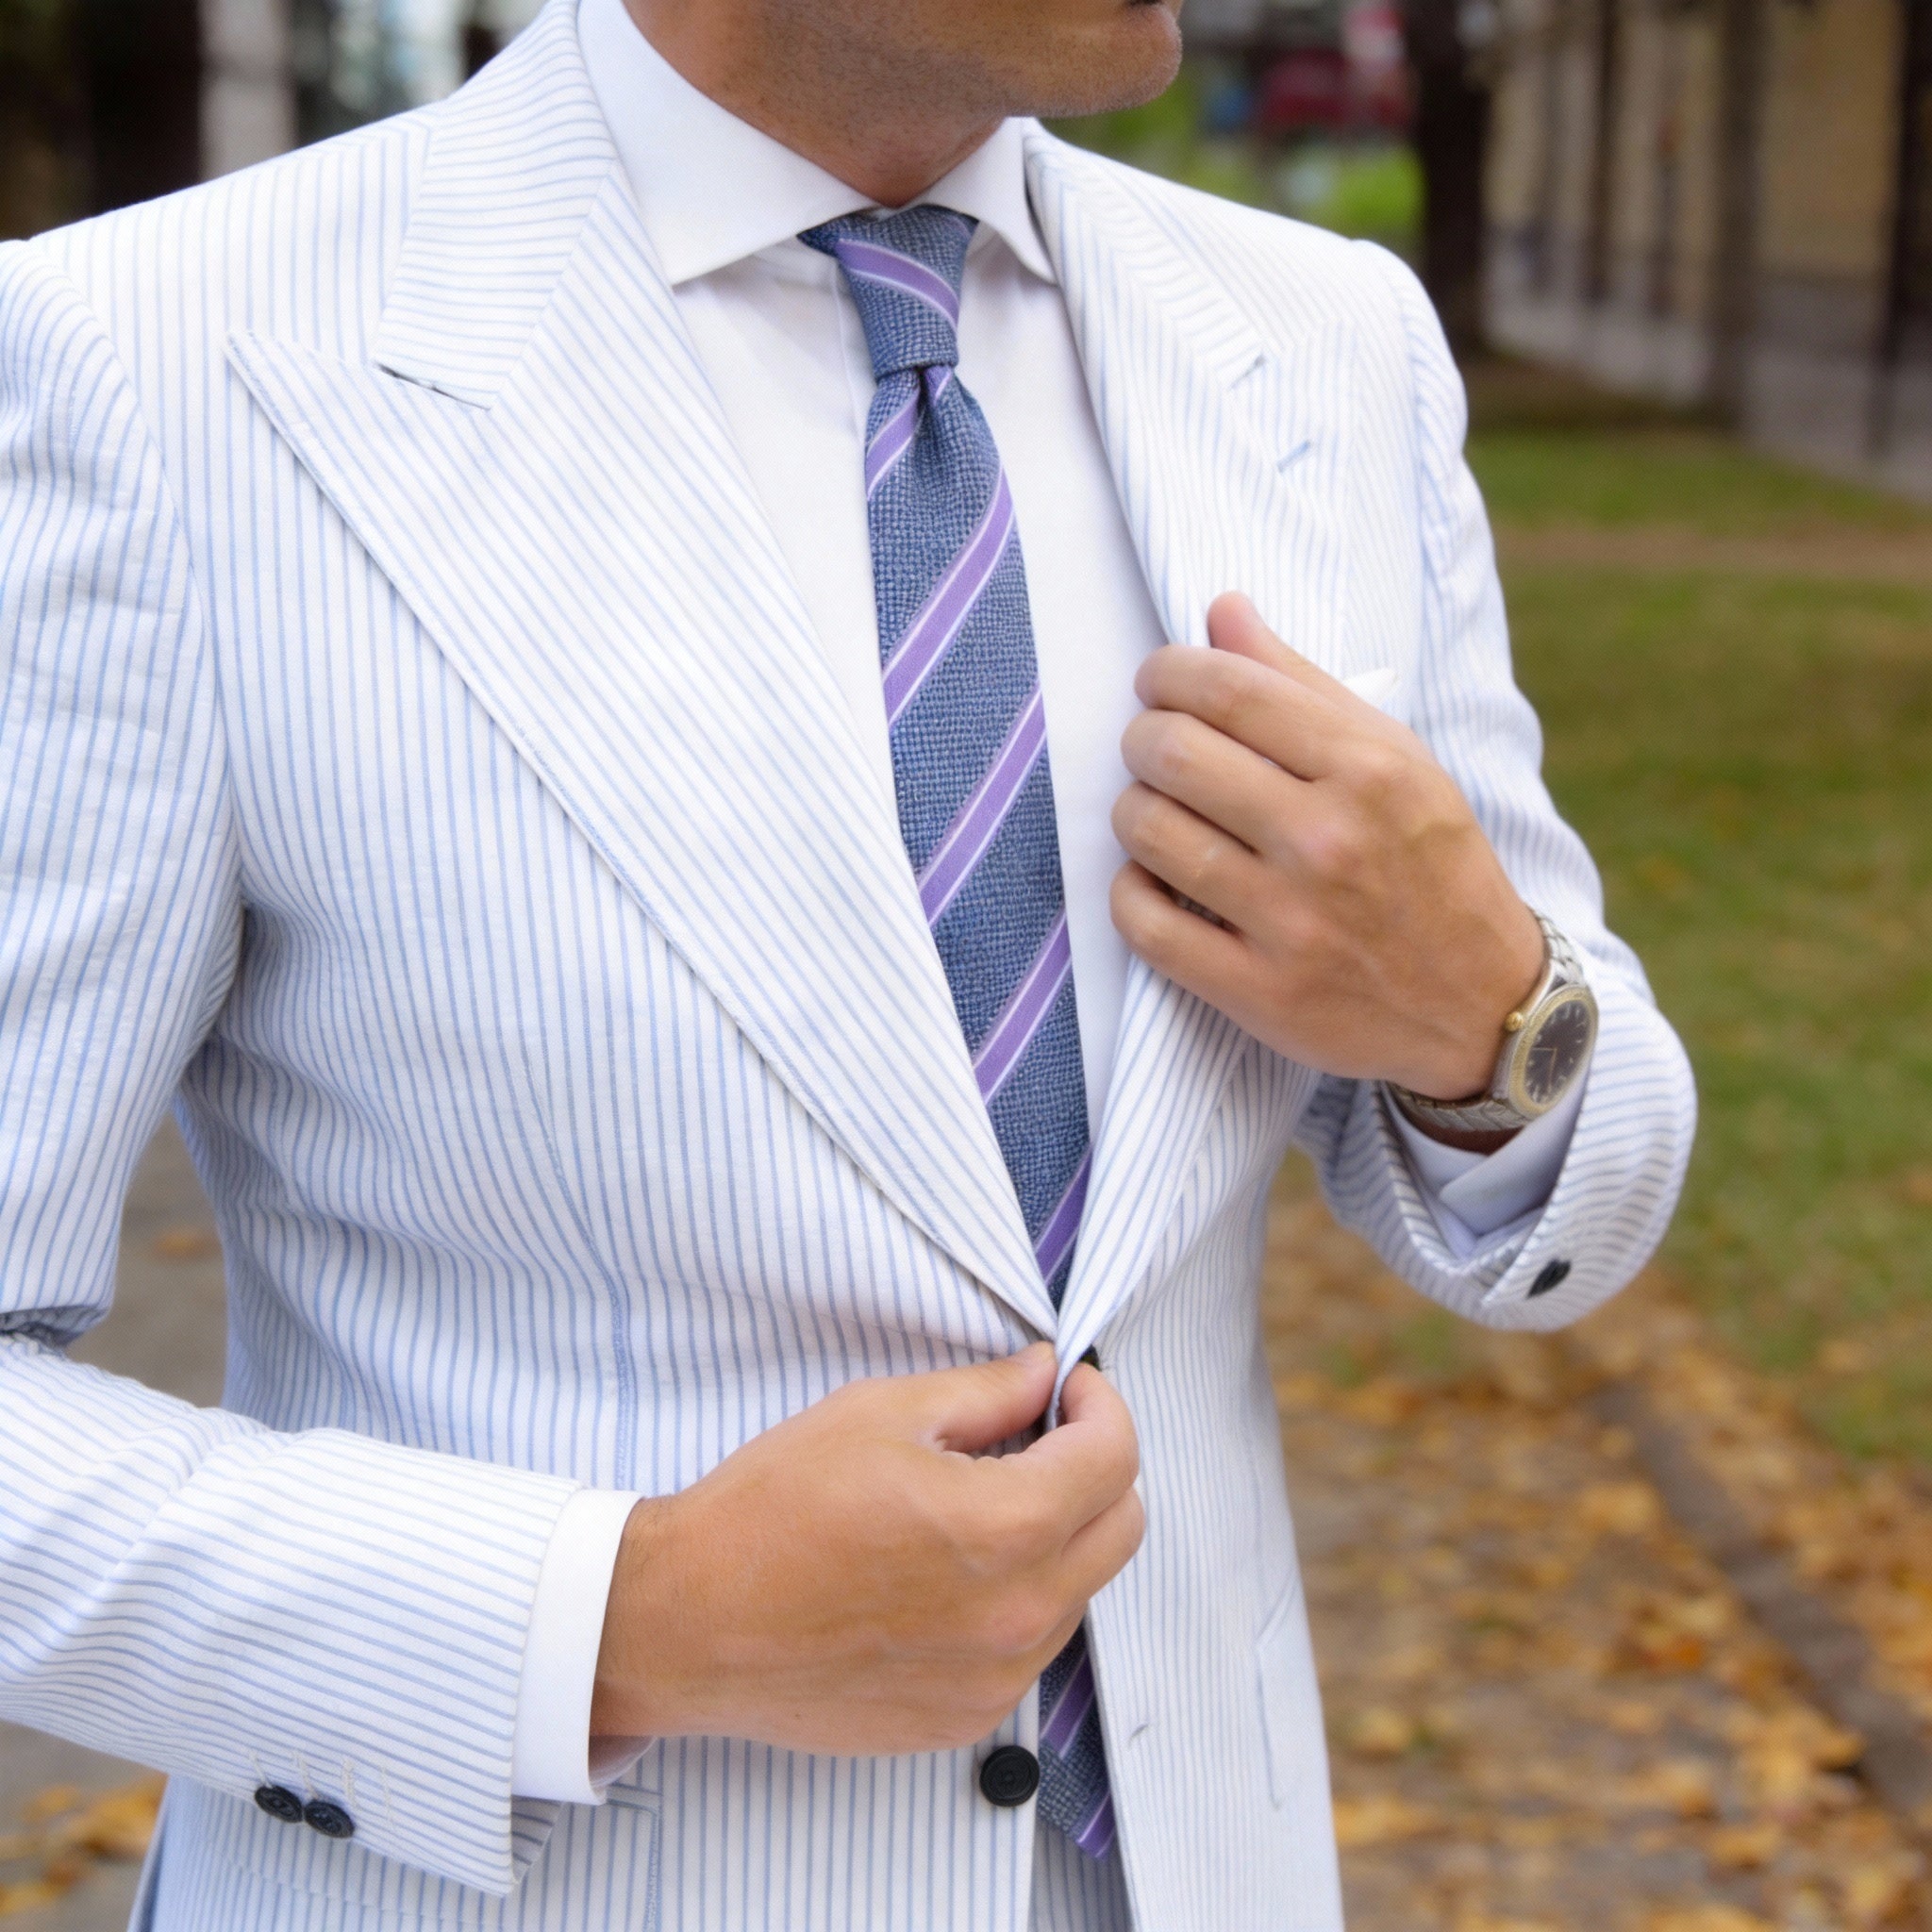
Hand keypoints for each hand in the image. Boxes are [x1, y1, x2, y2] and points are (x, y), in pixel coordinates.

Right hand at [590, 1345, 1143, 1754]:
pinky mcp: (965, 1717)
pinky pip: (1032, 1647)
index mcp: (1003, 1528)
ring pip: (1081, 1590)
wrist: (692, 1623)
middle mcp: (1017, 1615)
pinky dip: (1018, 1598)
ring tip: (980, 1504)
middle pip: (1123, 1528)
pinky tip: (949, 1571)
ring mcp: (995, 1678)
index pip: (1115, 1458)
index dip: (1099, 1403)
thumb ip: (985, 1392)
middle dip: (1097, 1467)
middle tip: (1039, 1435)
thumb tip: (1044, 1374)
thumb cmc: (773, 1509)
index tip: (1067, 1386)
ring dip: (1059, 1536)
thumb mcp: (880, 1413)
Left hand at [1111, 593, 1543, 1104]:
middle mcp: (1327, 841)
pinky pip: (1145, 924)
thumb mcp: (1397, 760)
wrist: (1480, 1003)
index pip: (1228, 690)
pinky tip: (1152, 879)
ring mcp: (1290, 922)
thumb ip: (1302, 684)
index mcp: (1368, 770)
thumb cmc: (1430, 865)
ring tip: (1156, 811)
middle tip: (1154, 746)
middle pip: (1173, 753)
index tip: (1159, 682)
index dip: (1168, 673)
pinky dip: (1130, 892)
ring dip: (1134, 811)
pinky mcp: (1258, 991)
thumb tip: (1222, 611)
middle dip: (1143, 737)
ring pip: (1148, 833)